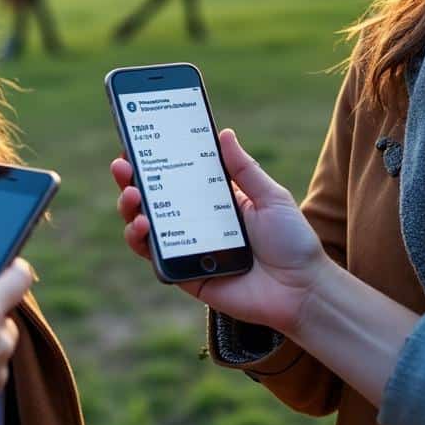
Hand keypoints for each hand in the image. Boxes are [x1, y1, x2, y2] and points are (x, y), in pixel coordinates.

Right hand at [111, 129, 331, 334]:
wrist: (302, 291)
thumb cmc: (292, 242)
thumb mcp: (271, 197)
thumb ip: (244, 169)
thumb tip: (224, 133)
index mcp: (217, 200)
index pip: (179, 176)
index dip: (156, 160)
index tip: (138, 142)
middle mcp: (198, 223)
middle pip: (155, 199)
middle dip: (132, 180)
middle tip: (122, 166)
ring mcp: (188, 248)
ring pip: (146, 227)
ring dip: (130, 209)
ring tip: (132, 196)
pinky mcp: (184, 275)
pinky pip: (155, 257)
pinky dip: (141, 241)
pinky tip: (142, 226)